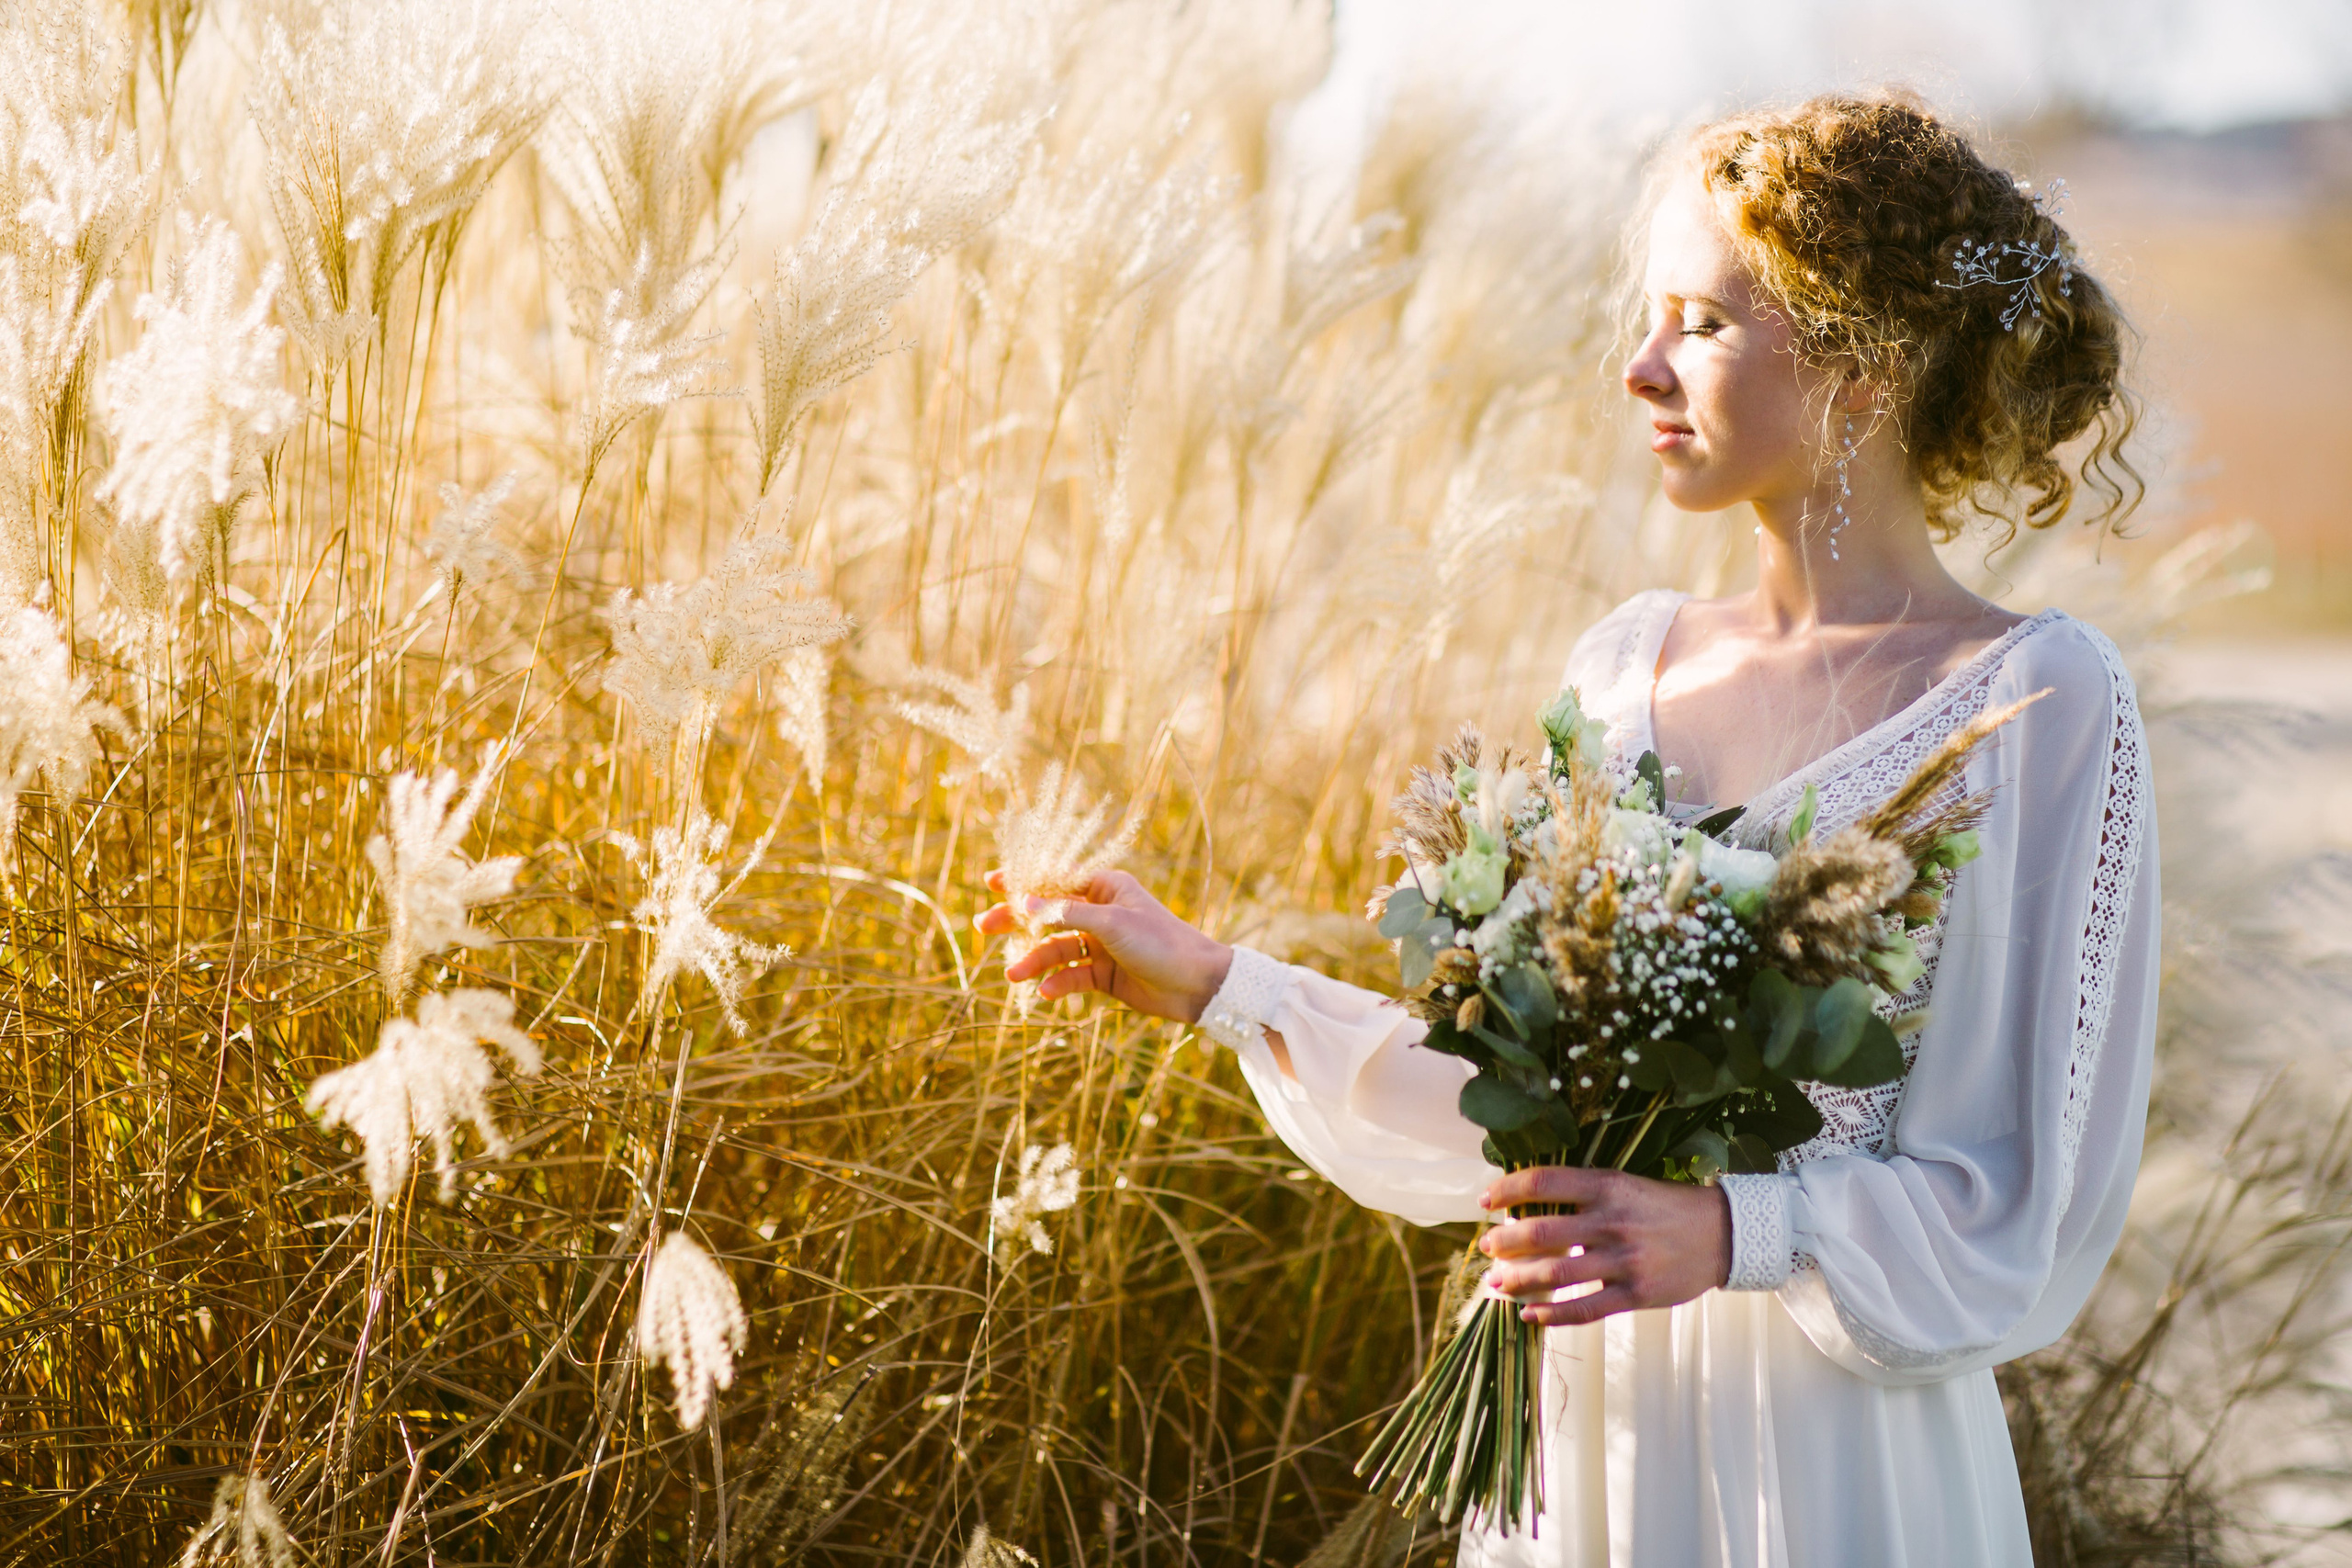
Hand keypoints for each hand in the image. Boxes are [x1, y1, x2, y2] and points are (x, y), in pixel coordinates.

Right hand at [974, 868, 1232, 1023]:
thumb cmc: (1161, 943)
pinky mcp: (1104, 975)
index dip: (1023, 881)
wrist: (1197, 985)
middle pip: (1049, 914)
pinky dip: (1058, 982)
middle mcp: (1101, 913)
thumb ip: (1068, 914)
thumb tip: (1025, 903)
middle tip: (984, 927)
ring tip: (1013, 975)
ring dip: (1035, 960)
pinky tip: (1045, 992)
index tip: (991, 882)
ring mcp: (1101, 945)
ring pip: (1057, 948)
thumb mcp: (1113, 924)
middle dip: (1018, 921)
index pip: (1057, 880)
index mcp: (1107, 888)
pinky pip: (1072, 975)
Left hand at [1476, 1167, 1731, 1326]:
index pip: (1545, 1182)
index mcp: (1608, 1186)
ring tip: (1496, 1282)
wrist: (1722, 1234)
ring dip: (1518, 1279)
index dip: (1509, 1190)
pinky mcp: (1636, 1294)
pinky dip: (1552, 1314)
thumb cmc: (1664, 1207)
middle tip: (1487, 1247)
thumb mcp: (1625, 1185)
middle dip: (1505, 1241)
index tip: (1486, 1200)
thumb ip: (1584, 1194)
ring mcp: (1624, 1260)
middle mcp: (1612, 1221)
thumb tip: (1529, 1206)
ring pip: (1557, 1273)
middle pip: (1542, 1231)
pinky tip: (1529, 1314)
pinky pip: (1585, 1308)